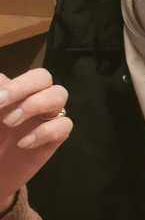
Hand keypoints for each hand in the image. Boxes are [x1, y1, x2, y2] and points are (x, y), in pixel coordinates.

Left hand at [0, 69, 70, 204]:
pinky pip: (64, 125)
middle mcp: (30, 100)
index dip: (6, 84)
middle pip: (42, 77)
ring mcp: (45, 118)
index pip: (12, 76)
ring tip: (10, 122)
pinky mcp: (56, 137)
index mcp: (10, 94)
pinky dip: (45, 131)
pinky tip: (24, 143)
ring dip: (36, 104)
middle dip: (22, 86)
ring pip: (59, 94)